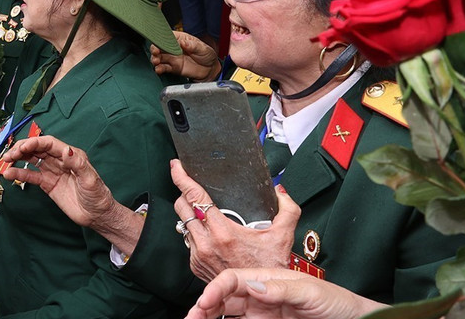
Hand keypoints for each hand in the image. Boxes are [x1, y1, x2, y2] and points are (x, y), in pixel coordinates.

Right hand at [0, 136, 117, 228]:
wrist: (96, 215)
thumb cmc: (97, 195)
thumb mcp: (89, 179)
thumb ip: (78, 164)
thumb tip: (67, 149)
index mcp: (71, 154)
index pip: (48, 143)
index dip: (34, 143)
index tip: (22, 147)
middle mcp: (59, 160)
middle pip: (37, 149)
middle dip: (22, 149)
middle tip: (9, 155)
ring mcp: (52, 171)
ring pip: (31, 160)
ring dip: (18, 159)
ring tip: (5, 162)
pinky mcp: (47, 183)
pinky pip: (31, 176)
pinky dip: (20, 174)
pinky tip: (9, 174)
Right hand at [150, 31, 219, 78]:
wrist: (210, 70)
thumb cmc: (207, 55)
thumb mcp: (203, 48)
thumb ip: (193, 46)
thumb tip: (184, 43)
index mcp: (180, 39)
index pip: (168, 36)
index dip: (162, 38)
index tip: (160, 41)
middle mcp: (173, 48)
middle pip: (160, 46)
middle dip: (155, 48)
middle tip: (156, 51)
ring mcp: (172, 58)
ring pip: (159, 57)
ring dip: (155, 59)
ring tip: (156, 61)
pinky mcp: (173, 68)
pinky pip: (163, 68)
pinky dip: (159, 69)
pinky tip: (158, 69)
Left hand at [171, 159, 299, 281]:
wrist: (261, 298)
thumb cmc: (269, 269)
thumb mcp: (283, 237)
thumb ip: (287, 209)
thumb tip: (280, 192)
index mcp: (223, 233)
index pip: (194, 196)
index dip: (181, 177)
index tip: (176, 166)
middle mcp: (206, 244)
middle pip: (182, 206)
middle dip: (184, 193)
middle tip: (193, 188)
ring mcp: (198, 255)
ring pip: (183, 223)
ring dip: (190, 214)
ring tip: (204, 211)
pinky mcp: (195, 264)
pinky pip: (188, 240)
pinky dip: (195, 232)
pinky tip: (209, 232)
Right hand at [185, 268, 386, 318]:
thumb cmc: (336, 302)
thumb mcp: (311, 293)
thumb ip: (281, 288)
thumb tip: (252, 285)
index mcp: (268, 279)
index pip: (233, 279)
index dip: (216, 288)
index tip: (205, 302)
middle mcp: (260, 295)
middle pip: (223, 297)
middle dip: (203, 305)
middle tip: (191, 317)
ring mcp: (260, 313)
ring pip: (225, 313)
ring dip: (207, 316)